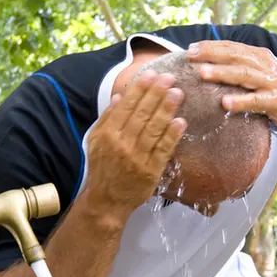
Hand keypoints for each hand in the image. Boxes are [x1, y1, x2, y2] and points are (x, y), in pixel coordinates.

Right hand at [82, 70, 186, 223]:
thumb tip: (119, 95)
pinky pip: (163, 150)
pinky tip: (180, 122)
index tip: (151, 74)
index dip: (140, 89)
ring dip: (166, 109)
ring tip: (178, 93)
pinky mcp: (150, 171)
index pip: (126, 106)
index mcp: (108, 134)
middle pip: (142, 114)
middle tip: (170, 78)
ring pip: (153, 129)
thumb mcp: (96, 141)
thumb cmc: (102, 168)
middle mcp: (121, 144)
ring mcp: (137, 158)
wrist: (106, 201)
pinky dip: (172, 135)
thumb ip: (107, 118)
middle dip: (157, 93)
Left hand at [187, 40, 276, 130]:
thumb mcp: (260, 71)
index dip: (211, 46)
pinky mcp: (276, 101)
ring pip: (243, 75)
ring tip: (203, 73)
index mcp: (258, 56)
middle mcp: (264, 65)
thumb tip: (208, 62)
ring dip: (222, 73)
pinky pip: (256, 101)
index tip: (190, 48)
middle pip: (235, 56)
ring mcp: (271, 82)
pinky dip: (241, 101)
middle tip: (191, 55)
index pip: (232, 47)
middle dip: (211, 55)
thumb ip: (240, 65)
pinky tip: (225, 103)